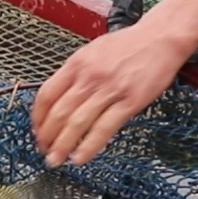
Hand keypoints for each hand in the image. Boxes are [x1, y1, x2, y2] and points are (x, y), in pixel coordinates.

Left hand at [32, 20, 190, 167]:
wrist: (160, 38)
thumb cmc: (129, 45)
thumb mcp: (93, 51)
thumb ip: (76, 73)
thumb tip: (60, 98)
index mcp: (77, 63)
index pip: (47, 94)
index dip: (38, 118)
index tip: (37, 131)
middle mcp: (89, 77)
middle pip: (59, 113)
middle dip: (47, 137)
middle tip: (44, 151)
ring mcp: (109, 90)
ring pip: (77, 123)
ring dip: (63, 146)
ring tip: (56, 160)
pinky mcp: (129, 102)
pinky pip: (104, 129)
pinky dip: (89, 146)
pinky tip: (80, 157)